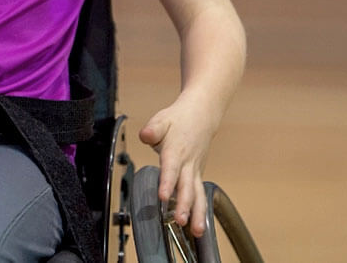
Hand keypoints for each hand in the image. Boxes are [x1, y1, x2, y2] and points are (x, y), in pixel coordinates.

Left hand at [137, 96, 220, 236]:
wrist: (202, 115)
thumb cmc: (179, 120)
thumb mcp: (162, 119)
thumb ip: (152, 129)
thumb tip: (145, 135)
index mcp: (176, 151)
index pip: (171, 169)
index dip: (167, 183)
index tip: (163, 196)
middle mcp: (188, 164)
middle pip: (187, 187)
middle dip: (184, 205)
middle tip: (180, 221)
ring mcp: (195, 171)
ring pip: (198, 195)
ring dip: (198, 214)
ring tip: (197, 231)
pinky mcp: (197, 176)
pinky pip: (200, 195)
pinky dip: (201, 211)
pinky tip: (199, 227)